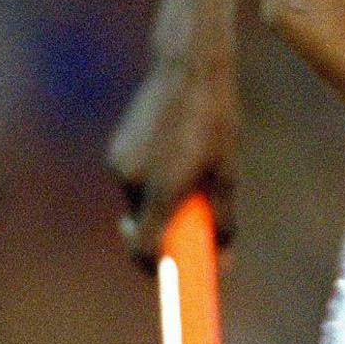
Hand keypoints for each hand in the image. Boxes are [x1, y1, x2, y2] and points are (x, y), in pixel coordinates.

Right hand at [105, 48, 239, 267]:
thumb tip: (223, 260)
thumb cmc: (215, 118)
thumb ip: (222, 219)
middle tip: (199, 226)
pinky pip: (136, 181)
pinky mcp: (117, 149)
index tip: (178, 277)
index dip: (159, 270)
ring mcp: (120, 163)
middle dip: (169, 233)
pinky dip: (155, 182)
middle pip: (146, 228)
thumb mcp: (228, 171)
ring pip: (141, 203)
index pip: (146, 249)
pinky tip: (179, 153)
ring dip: (164, 203)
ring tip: (197, 171)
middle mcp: (134, 179)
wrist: (187, 67)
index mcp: (163, 187)